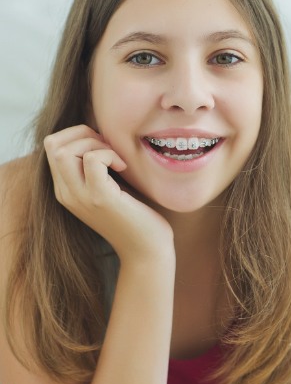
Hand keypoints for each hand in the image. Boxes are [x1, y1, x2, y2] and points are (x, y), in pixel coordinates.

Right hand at [44, 125, 173, 262]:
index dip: (77, 136)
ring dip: (94, 143)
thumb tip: (98, 135)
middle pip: (52, 144)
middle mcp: (66, 194)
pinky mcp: (100, 198)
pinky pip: (93, 159)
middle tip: (108, 148)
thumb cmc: (133, 215)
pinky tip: (123, 168)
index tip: (103, 146)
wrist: (145, 250)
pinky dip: (109, 154)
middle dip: (82, 134)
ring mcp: (80, 197)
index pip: (51, 147)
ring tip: (115, 159)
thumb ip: (93, 168)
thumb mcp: (106, 188)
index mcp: (65, 190)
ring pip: (63, 150)